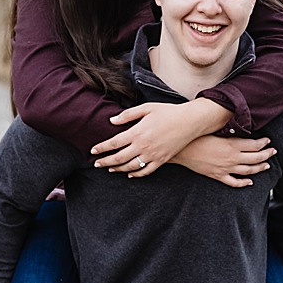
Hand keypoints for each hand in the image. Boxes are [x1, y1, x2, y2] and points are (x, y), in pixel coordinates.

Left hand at [90, 100, 232, 176]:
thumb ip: (128, 115)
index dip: (101, 148)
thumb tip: (112, 120)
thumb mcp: (147, 108)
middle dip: (105, 161)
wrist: (190, 122)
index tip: (92, 150)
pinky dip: (135, 174)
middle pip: (119, 157)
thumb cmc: (167, 112)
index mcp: (137, 132)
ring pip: (130, 166)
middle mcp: (143, 145)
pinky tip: (128, 174)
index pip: (114, 142)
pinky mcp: (161, 160)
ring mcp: (152, 155)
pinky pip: (145, 171)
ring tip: (109, 168)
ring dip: (117, 169)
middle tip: (96, 164)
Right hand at [172, 135, 275, 187]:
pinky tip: (250, 182)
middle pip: (256, 158)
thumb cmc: (196, 138)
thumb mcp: (215, 130)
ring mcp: (226, 168)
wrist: (182, 151)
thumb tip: (238, 125)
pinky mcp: (218, 176)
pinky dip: (243, 183)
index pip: (255, 145)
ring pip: (248, 171)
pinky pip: (234, 182)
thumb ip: (229, 130)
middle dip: (267, 154)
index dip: (264, 143)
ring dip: (259, 167)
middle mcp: (232, 158)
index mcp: (232, 145)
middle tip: (273, 152)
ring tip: (266, 165)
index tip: (267, 141)